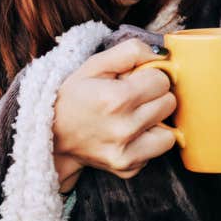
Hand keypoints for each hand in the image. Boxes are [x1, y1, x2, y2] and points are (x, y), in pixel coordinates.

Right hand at [51, 38, 178, 191]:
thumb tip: (162, 55)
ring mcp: (126, 153)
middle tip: (133, 99)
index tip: (134, 82)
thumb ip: (130, 51)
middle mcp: (123, 128)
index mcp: (116, 99)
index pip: (162, 81)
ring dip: (155, 123)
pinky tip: (127, 136)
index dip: (149, 77)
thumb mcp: (94, 65)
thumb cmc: (74, 97)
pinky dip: (147, 143)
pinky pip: (156, 152)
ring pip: (169, 133)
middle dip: (155, 98)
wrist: (50, 137)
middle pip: (169, 104)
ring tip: (133, 118)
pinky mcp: (128, 168)